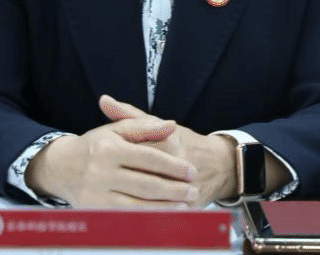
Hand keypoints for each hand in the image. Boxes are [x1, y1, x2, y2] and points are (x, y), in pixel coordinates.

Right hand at [25, 113, 199, 207]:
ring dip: (165, 208)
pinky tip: (164, 218)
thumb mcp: (116, 130)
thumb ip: (144, 126)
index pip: (149, 158)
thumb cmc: (96, 146)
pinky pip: (127, 220)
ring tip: (185, 204)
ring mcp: (98, 196)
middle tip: (193, 189)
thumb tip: (172, 124)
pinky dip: (148, 220)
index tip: (191, 170)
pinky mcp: (96, 213)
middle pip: (147, 185)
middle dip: (174, 189)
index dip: (173, 166)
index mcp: (109, 149)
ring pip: (139, 207)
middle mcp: (102, 173)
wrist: (62, 167)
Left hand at [99, 95, 236, 205]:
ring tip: (112, 203)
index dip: (118, 160)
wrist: (219, 165)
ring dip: (133, 203)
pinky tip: (131, 217)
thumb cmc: (181, 142)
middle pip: (144, 178)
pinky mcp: (192, 205)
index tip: (100, 164)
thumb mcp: (158, 124)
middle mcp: (179, 163)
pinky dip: (150, 217)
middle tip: (102, 186)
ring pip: (155, 198)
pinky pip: (167, 214)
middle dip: (123, 183)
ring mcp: (187, 186)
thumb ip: (130, 115)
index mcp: (169, 141)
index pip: (138, 152)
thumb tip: (104, 100)